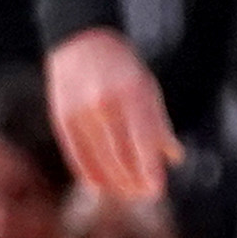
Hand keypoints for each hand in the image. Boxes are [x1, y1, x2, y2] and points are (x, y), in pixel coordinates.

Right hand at [44, 26, 178, 199]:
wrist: (80, 43)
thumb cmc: (120, 67)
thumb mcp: (147, 87)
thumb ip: (159, 123)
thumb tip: (174, 158)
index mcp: (131, 93)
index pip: (143, 142)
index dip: (149, 170)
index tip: (156, 191)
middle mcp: (104, 104)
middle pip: (120, 156)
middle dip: (134, 181)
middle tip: (144, 194)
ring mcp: (81, 112)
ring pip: (99, 160)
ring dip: (115, 182)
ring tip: (127, 192)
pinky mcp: (62, 119)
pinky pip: (77, 156)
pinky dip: (90, 174)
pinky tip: (101, 185)